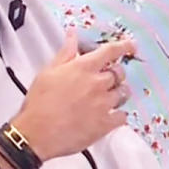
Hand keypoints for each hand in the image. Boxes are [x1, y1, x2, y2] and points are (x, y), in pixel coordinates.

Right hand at [11, 30, 134, 160]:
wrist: (36, 133)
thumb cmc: (39, 102)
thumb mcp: (49, 71)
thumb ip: (66, 52)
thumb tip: (73, 34)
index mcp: (83, 68)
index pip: (110, 51)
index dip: (124, 46)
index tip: (131, 46)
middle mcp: (97, 83)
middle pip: (119, 73)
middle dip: (116, 74)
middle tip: (108, 79)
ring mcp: (103, 104)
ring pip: (123, 93)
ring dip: (119, 93)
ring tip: (109, 97)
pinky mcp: (105, 124)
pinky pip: (123, 116)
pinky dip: (119, 115)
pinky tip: (111, 116)